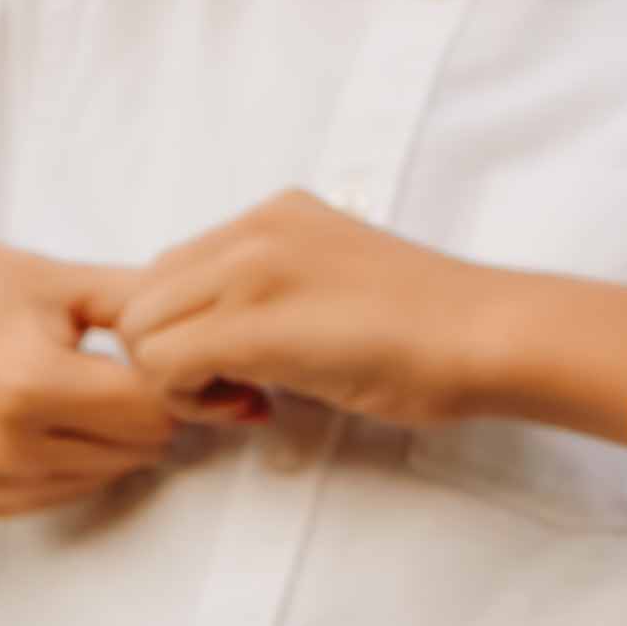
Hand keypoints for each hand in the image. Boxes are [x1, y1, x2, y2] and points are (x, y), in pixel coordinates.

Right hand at [0, 234, 193, 517]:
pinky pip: (83, 488)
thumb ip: (158, 314)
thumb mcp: (73, 282)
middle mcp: (9, 443)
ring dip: (122, 431)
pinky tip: (61, 413)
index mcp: (30, 384)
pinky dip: (90, 454)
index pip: (153, 407)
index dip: (179, 376)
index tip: (171, 347)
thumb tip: (241, 362)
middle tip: (120, 359)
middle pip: (144, 443)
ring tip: (88, 381)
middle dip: (152, 404)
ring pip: (121, 469)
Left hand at [108, 191, 626, 447]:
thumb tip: (219, 346)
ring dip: (175, 381)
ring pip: (139, 331)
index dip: (187, 332)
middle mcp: (254, 228)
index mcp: (273, 217)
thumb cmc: (428, 333)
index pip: (171, 272)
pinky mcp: (254, 319)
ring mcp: (252, 266)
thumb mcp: (336, 287)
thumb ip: (273, 298)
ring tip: (245, 398)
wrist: (486, 335)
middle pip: (141, 298)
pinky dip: (191, 402)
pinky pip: (163, 365)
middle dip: (168, 357)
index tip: (240, 368)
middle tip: (235, 392)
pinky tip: (255, 408)